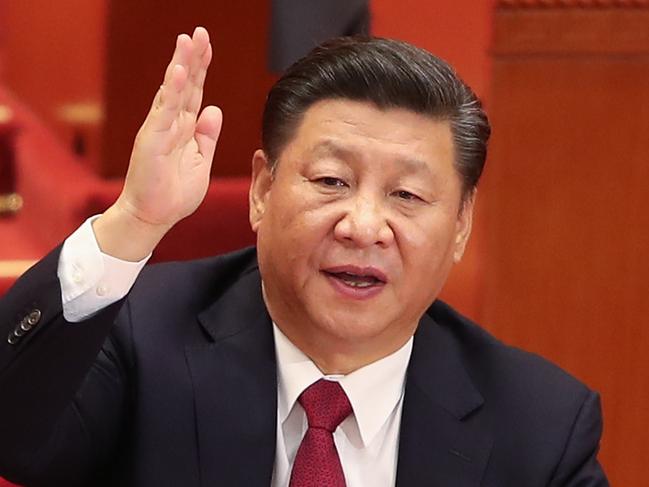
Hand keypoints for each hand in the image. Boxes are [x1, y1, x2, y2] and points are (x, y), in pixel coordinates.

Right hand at [94, 27, 221, 260]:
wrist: (154, 217)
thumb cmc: (174, 193)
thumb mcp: (201, 162)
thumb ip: (207, 137)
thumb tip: (214, 109)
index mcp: (184, 128)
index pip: (194, 92)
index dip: (202, 68)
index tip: (207, 45)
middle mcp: (170, 123)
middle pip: (185, 84)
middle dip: (192, 57)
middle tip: (199, 32)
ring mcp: (159, 129)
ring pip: (172, 92)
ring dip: (180, 65)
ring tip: (187, 41)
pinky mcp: (151, 140)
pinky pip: (164, 112)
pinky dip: (171, 92)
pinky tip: (178, 72)